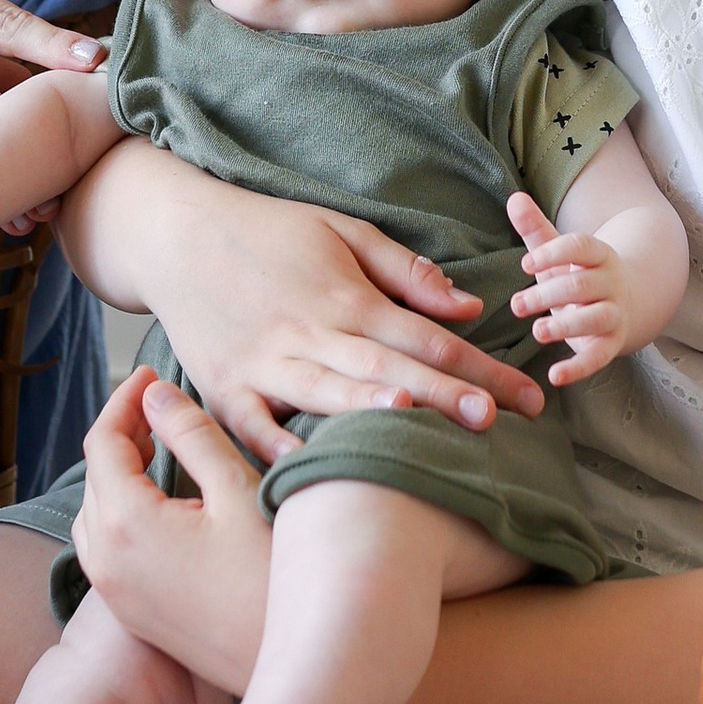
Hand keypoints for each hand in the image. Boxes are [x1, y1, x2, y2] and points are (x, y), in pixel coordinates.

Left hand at [71, 367, 275, 694]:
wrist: (288, 664)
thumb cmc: (271, 576)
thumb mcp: (238, 490)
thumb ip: (191, 435)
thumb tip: (155, 396)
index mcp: (126, 522)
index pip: (103, 441)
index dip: (123, 400)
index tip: (151, 375)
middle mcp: (106, 560)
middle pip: (95, 476)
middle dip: (122, 434)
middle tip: (158, 405)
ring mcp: (115, 592)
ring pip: (95, 513)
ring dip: (118, 475)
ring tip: (157, 449)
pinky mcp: (130, 614)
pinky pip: (105, 548)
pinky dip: (121, 513)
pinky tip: (159, 504)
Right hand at [75, 150, 544, 455]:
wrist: (177, 235)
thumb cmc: (270, 232)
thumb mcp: (342, 231)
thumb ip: (406, 272)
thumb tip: (468, 307)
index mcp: (345, 297)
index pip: (425, 337)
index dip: (477, 367)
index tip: (525, 396)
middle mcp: (308, 333)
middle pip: (386, 370)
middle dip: (441, 398)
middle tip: (494, 423)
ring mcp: (263, 365)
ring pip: (326, 397)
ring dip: (370, 416)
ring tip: (416, 438)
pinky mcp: (224, 389)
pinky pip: (255, 428)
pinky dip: (282, 450)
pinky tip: (315, 473)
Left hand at [507, 192, 630, 384]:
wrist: (629, 302)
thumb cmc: (580, 275)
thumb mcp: (559, 253)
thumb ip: (536, 229)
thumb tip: (514, 197)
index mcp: (599, 254)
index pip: (580, 246)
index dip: (554, 254)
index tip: (526, 263)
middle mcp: (611, 283)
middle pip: (581, 285)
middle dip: (548, 294)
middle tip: (517, 305)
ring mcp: (615, 314)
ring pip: (596, 318)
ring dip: (566, 325)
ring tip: (537, 331)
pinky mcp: (612, 344)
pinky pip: (599, 357)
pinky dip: (579, 368)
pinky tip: (555, 376)